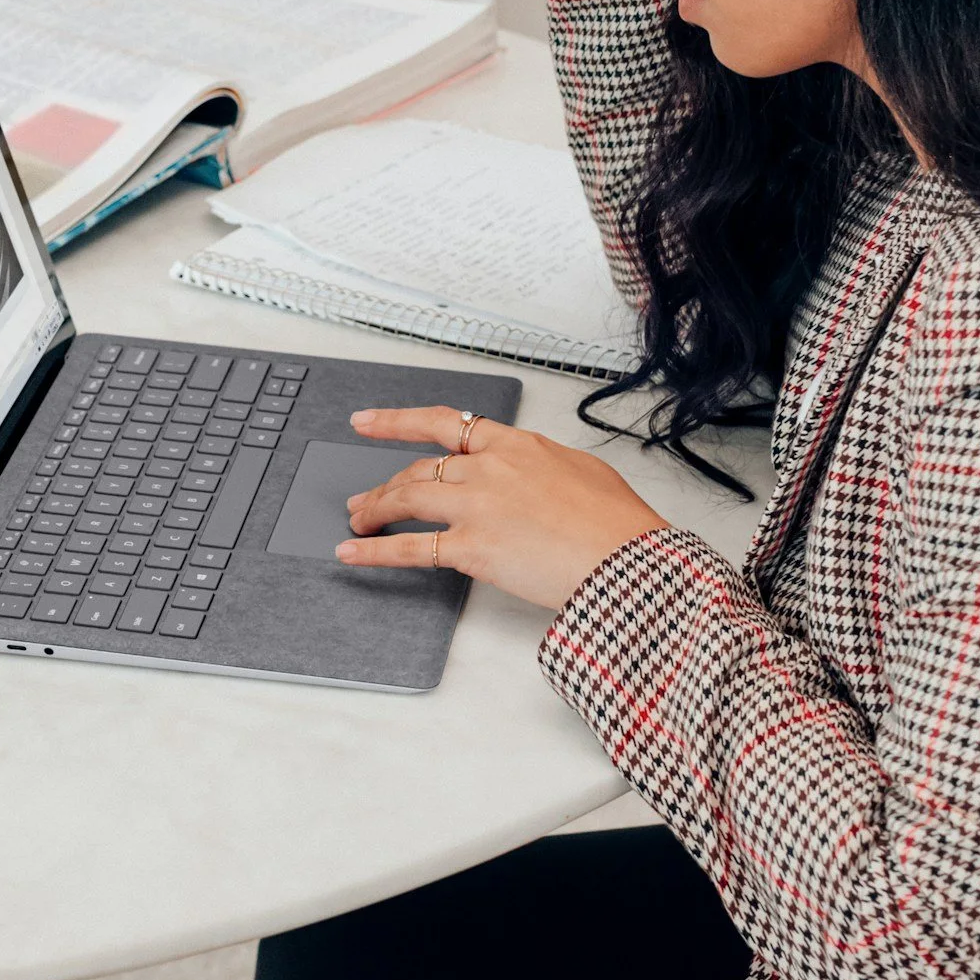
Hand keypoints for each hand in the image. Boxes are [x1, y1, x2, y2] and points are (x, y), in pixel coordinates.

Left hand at [338, 406, 669, 610]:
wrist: (626, 558)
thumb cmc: (615, 523)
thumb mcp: (580, 470)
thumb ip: (540, 465)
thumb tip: (527, 473)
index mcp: (514, 444)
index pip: (443, 424)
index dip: (396, 422)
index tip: (367, 422)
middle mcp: (488, 468)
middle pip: (419, 470)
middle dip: (384, 485)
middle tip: (364, 499)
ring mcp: (476, 505)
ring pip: (406, 499)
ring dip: (374, 511)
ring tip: (357, 523)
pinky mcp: (471, 547)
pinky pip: (409, 548)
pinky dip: (375, 551)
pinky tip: (353, 553)